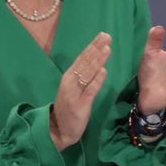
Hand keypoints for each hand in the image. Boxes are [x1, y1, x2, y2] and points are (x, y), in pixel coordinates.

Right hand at [50, 32, 110, 150]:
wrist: (57, 130)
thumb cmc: (68, 109)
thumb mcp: (74, 90)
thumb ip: (84, 78)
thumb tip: (96, 63)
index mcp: (69, 77)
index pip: (82, 58)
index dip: (93, 46)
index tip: (103, 35)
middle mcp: (70, 82)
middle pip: (85, 62)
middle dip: (96, 48)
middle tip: (107, 36)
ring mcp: (75, 93)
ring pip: (88, 73)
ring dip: (98, 60)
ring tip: (107, 48)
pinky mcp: (80, 104)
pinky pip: (90, 90)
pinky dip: (96, 80)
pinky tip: (104, 71)